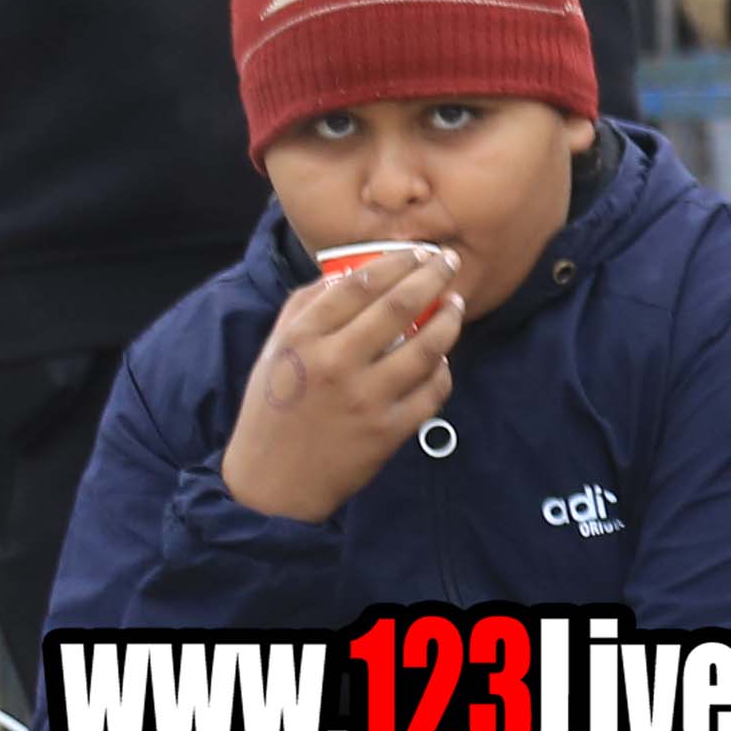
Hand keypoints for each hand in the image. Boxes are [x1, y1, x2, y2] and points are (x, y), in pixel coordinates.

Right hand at [218, 250, 463, 523]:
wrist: (274, 479)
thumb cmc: (273, 407)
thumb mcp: (275, 351)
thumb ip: (304, 308)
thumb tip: (345, 273)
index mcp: (302, 338)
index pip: (357, 284)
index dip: (395, 261)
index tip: (416, 251)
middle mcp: (335, 363)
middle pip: (399, 306)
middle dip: (432, 276)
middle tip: (448, 262)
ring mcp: (366, 397)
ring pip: (427, 347)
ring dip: (449, 320)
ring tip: (457, 304)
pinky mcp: (390, 429)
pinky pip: (433, 390)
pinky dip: (443, 369)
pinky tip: (443, 356)